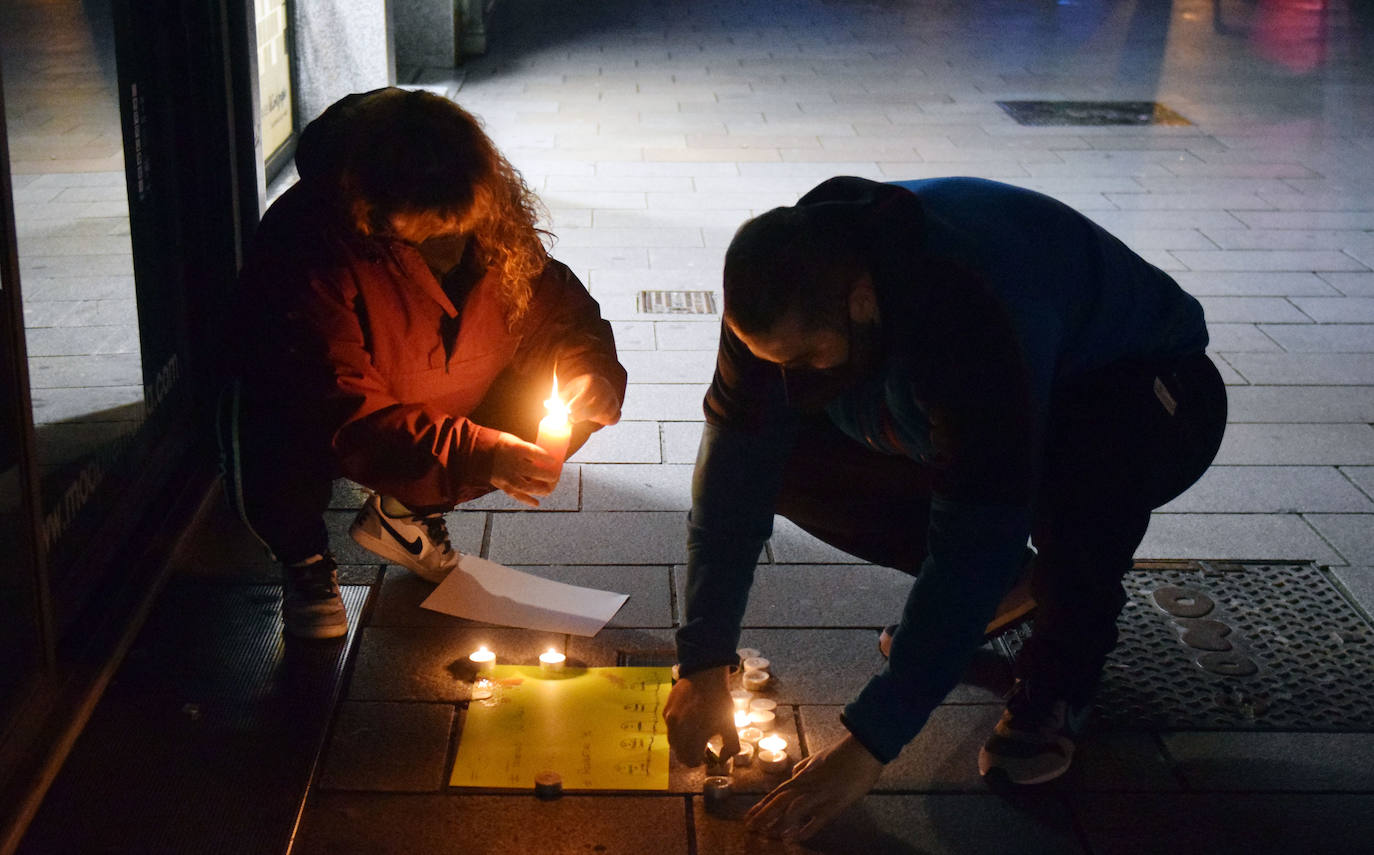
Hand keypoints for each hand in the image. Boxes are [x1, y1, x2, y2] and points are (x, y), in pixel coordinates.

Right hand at [489, 432, 560, 506]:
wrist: (475, 453)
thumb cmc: (498, 444)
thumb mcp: (513, 441)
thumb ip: (526, 451)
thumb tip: (543, 460)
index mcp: (516, 448)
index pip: (536, 453)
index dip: (547, 458)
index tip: (555, 460)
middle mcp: (513, 463)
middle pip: (536, 472)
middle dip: (549, 476)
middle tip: (555, 476)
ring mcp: (508, 476)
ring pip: (529, 487)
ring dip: (541, 490)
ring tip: (549, 489)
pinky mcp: (503, 486)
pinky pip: (518, 495)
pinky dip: (528, 500)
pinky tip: (536, 503)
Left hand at [559, 373, 620, 425]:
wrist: (598, 387)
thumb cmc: (579, 391)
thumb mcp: (568, 391)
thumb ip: (559, 399)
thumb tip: (547, 404)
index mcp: (592, 381)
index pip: (585, 394)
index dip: (576, 404)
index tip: (567, 410)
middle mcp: (605, 390)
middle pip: (595, 407)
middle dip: (581, 415)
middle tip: (571, 418)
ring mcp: (613, 400)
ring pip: (603, 414)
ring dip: (591, 418)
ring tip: (581, 416)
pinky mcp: (617, 410)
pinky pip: (612, 419)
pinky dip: (603, 421)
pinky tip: (595, 417)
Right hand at [664, 666, 738, 764]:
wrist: (705, 675)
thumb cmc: (719, 701)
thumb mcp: (730, 724)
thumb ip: (730, 746)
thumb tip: (721, 759)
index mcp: (695, 735)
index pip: (690, 762)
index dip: (700, 760)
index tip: (707, 752)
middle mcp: (678, 730)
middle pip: (680, 755)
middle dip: (691, 754)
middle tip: (702, 744)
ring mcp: (670, 720)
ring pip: (673, 743)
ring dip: (683, 744)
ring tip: (695, 731)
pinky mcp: (666, 712)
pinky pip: (670, 729)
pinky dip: (678, 731)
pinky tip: (689, 719)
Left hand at [745, 733, 882, 841]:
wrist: (863, 749)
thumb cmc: (842, 753)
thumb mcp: (818, 757)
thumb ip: (804, 766)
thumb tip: (794, 774)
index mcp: (803, 775)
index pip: (777, 792)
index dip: (763, 804)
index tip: (750, 814)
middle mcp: (807, 785)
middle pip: (779, 801)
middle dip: (764, 815)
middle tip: (750, 827)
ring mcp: (820, 794)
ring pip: (793, 809)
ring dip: (779, 822)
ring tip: (766, 834)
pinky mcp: (835, 803)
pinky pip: (817, 820)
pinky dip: (804, 830)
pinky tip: (793, 838)